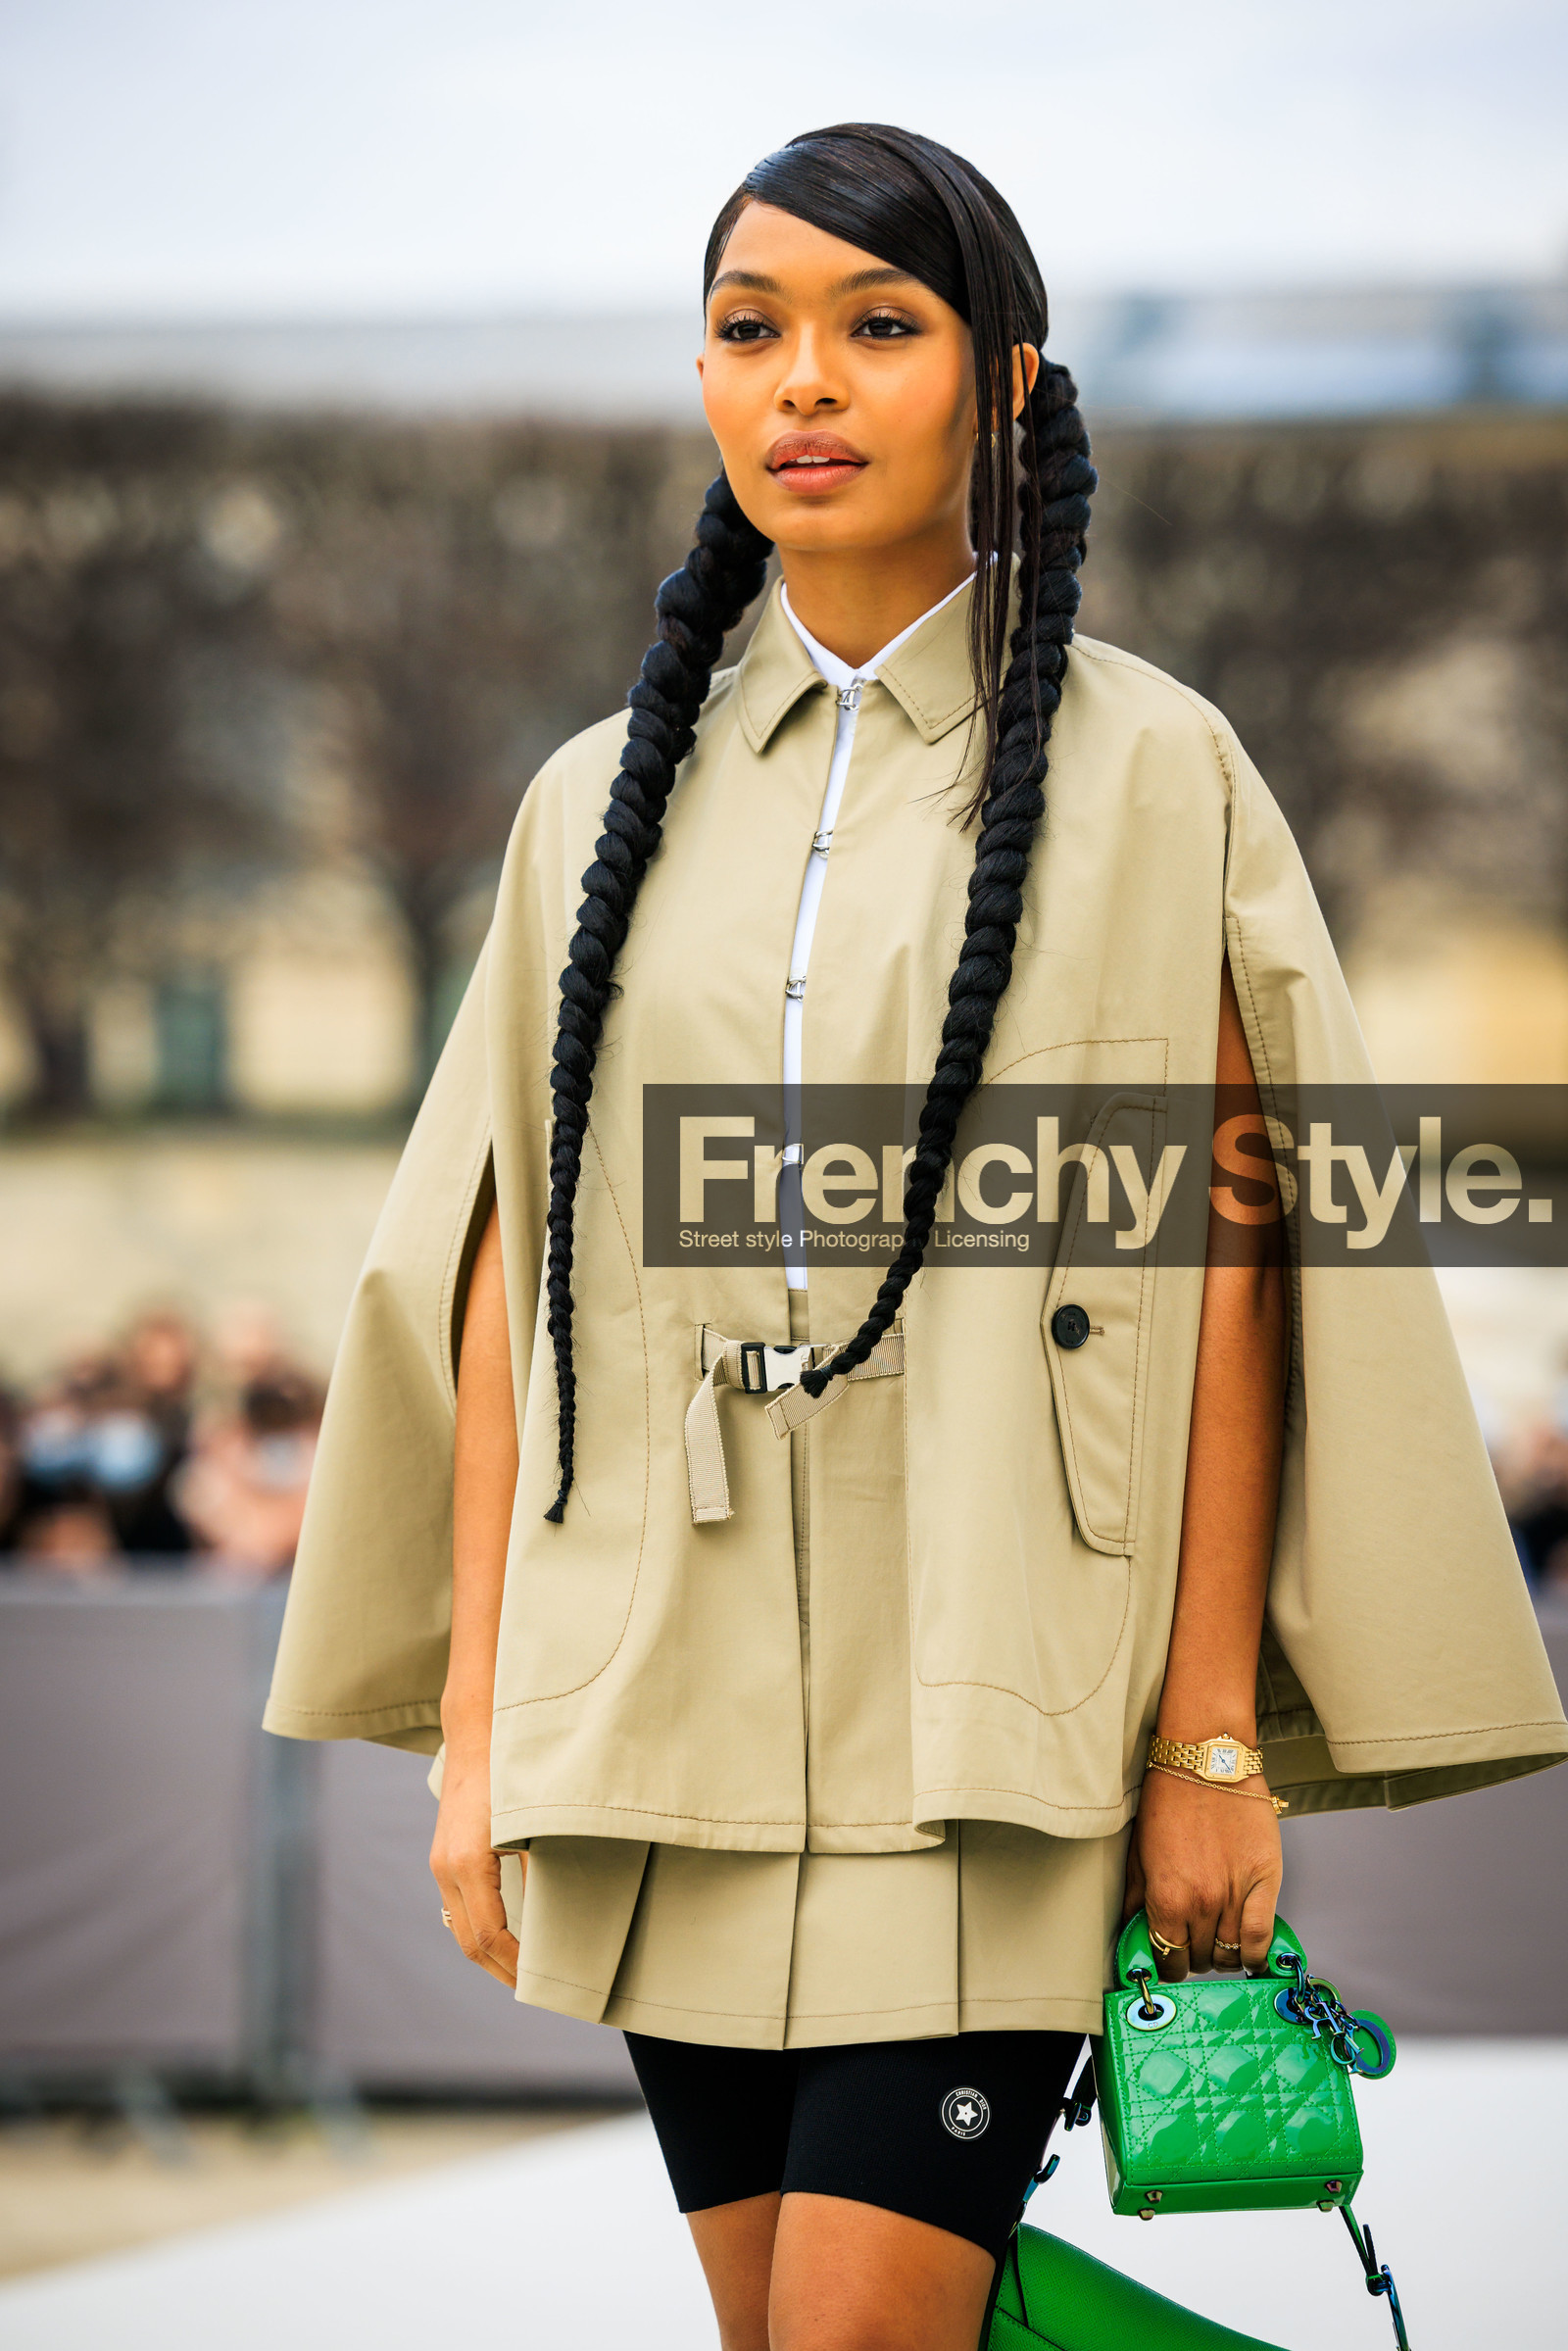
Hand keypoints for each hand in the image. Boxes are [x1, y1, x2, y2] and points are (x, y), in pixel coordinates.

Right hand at [430, 1753, 522, 1989]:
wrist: (476, 1735)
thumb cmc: (510, 1773)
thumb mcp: (531, 1822)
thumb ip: (541, 1869)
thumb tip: (558, 1916)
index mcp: (466, 1864)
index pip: (489, 1936)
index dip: (515, 1964)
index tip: (541, 1978)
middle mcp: (446, 1869)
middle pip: (469, 1943)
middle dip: (501, 1969)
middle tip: (534, 1987)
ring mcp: (440, 1864)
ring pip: (460, 1928)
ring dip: (488, 1953)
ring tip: (521, 1968)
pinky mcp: (443, 1857)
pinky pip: (458, 1908)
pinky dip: (479, 1930)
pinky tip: (505, 1934)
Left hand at [1123, 1767, 1280, 1981]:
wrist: (1205, 1760)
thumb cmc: (1168, 1799)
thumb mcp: (1138, 1852)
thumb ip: (1135, 1899)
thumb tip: (1133, 1933)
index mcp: (1166, 1898)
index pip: (1169, 1960)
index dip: (1170, 1966)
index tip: (1172, 1960)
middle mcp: (1201, 1903)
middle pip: (1201, 1959)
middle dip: (1195, 1956)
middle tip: (1194, 1943)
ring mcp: (1235, 1894)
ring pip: (1230, 1953)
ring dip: (1223, 1956)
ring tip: (1219, 1943)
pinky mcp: (1266, 1880)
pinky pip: (1262, 1937)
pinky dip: (1255, 1955)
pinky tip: (1249, 1957)